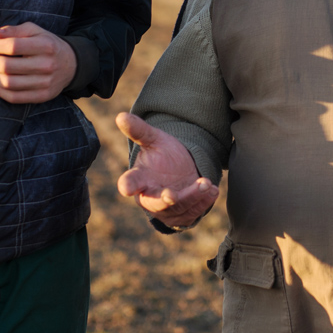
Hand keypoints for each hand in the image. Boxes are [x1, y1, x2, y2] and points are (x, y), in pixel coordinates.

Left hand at [0, 23, 76, 102]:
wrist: (71, 64)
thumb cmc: (48, 45)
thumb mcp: (35, 32)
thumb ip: (13, 30)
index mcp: (46, 46)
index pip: (13, 46)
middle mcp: (47, 65)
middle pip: (8, 66)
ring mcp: (45, 83)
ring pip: (8, 83)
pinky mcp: (42, 96)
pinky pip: (14, 97)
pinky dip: (0, 90)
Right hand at [115, 112, 218, 227]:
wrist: (182, 168)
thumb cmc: (163, 154)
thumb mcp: (154, 139)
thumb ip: (139, 130)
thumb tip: (120, 116)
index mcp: (139, 179)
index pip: (129, 182)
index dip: (127, 185)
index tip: (126, 188)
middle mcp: (149, 198)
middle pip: (155, 203)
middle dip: (165, 199)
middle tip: (173, 194)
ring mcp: (165, 210)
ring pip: (178, 208)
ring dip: (192, 197)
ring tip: (207, 183)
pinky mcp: (181, 216)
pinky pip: (191, 214)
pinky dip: (203, 203)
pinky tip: (212, 191)